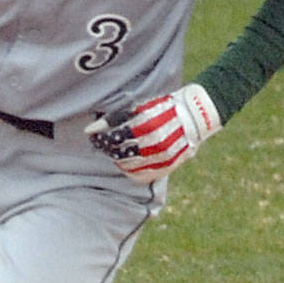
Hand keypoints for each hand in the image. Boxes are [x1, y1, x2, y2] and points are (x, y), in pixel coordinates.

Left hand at [86, 83, 220, 181]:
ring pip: (128, 166)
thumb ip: (114, 119)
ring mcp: (161, 157)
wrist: (195, 116)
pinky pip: (141, 175)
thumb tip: (88, 131)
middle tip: (104, 145)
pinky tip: (127, 162)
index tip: (95, 138)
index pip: (113, 139)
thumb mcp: (138, 107)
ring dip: (118, 160)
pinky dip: (130, 170)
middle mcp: (153, 143)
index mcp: (144, 125)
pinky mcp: (166, 166)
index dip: (101, 140)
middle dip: (108, 150)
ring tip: (116, 152)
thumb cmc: (162, 108)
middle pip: (119, 154)